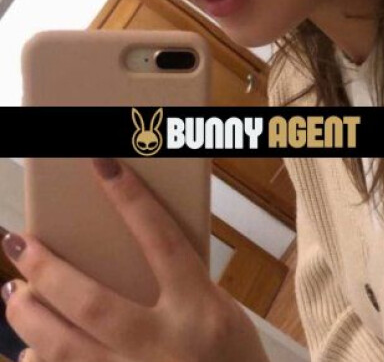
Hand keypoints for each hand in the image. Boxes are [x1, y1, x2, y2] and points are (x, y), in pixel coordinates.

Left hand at [1, 158, 269, 361]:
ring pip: (65, 350)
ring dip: (29, 320)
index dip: (131, 200)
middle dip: (48, 271)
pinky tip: (24, 352)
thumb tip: (130, 259)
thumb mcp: (220, 307)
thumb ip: (179, 283)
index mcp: (198, 309)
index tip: (103, 166)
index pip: (161, 242)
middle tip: (19, 243)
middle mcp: (163, 345)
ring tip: (13, 294)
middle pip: (93, 303)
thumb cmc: (235, 355)